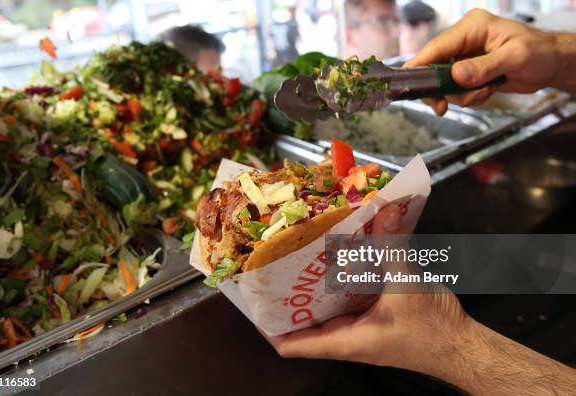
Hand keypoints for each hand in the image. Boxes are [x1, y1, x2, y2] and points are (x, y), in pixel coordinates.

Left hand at [265, 203, 471, 375]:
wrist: (464, 345)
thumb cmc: (435, 332)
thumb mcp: (408, 283)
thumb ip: (392, 244)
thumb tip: (384, 209)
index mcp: (346, 341)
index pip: (291, 345)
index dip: (268, 326)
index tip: (254, 303)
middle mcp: (348, 337)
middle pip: (303, 321)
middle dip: (288, 296)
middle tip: (276, 267)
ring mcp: (360, 327)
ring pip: (326, 307)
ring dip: (314, 284)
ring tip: (301, 255)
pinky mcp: (374, 316)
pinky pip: (348, 297)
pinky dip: (341, 278)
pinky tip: (340, 253)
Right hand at [404, 9, 575, 114]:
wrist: (551, 65)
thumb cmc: (539, 52)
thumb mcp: (514, 57)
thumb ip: (484, 67)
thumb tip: (457, 75)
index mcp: (472, 27)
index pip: (437, 46)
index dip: (420, 65)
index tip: (409, 83)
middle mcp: (464, 41)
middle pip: (433, 66)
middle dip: (440, 89)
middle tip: (441, 106)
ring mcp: (465, 58)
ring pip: (445, 83)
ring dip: (462, 95)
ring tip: (485, 91)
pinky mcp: (469, 73)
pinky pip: (457, 90)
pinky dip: (470, 97)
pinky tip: (488, 91)